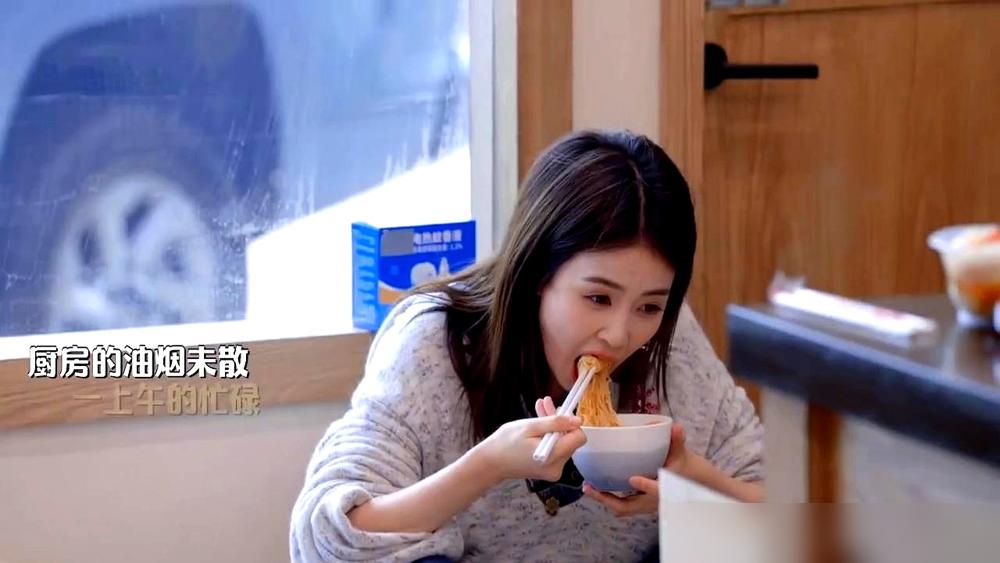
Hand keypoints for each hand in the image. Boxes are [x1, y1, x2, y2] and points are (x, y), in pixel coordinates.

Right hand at [471, 397, 585, 482]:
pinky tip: (538, 422)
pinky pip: (555, 448)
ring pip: (562, 442)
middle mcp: (557, 467)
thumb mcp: (531, 426)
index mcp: (553, 457)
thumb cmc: (506, 443)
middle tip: (545, 403)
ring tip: (540, 407)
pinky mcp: (548, 470)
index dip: (570, 423)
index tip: (558, 412)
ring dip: (552, 425)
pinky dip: (548, 435)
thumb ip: (556, 422)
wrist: (491, 462)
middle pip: (569, 439)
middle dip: (559, 421)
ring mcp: (553, 470)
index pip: (579, 438)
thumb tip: (578, 420)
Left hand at [583, 423, 690, 516]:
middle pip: (629, 507)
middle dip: (608, 499)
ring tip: (588, 488)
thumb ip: (678, 442)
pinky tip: (597, 488)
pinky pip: (622, 506)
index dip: (646, 486)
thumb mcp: (683, 455)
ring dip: (605, 499)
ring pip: (623, 508)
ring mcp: (646, 505)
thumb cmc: (686, 470)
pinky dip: (609, 498)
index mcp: (666, 489)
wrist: (693, 486)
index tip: (633, 479)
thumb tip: (677, 427)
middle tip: (590, 488)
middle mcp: (653, 502)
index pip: (658, 491)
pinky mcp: (641, 504)